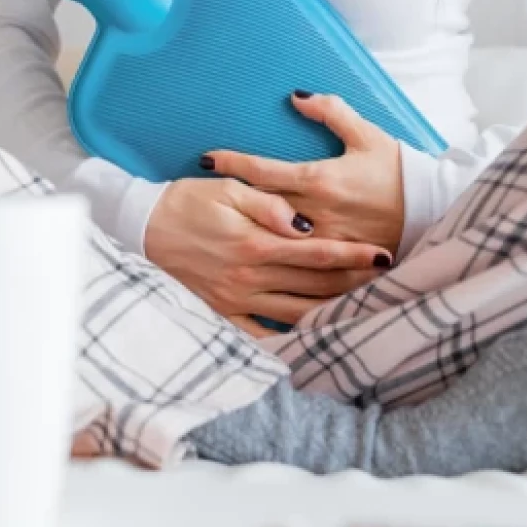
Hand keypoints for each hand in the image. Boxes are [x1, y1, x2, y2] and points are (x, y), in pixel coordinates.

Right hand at [144, 177, 391, 336]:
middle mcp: (250, 277)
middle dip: (352, 284)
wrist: (142, 228)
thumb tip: (302, 224)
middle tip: (385, 283)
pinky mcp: (223, 311)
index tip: (382, 256)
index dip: (353, 256)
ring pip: (295, 313)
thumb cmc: (187, 201)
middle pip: (314, 285)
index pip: (317, 253)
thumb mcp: (228, 190)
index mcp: (256, 243)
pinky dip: (288, 337)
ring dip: (330, 311)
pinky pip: (261, 333)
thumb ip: (269, 205)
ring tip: (361, 308)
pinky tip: (312, 335)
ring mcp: (237, 299)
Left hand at [206, 92, 405, 255]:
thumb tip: (297, 95)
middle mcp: (316, 213)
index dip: (232, 163)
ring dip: (243, 235)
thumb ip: (331, 112)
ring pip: (272, 241)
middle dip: (227, 203)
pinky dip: (273, 266)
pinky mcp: (334, 265)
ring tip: (213, 232)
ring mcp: (322, 242)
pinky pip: (296, 269)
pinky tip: (248, 268)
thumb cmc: (398, 172)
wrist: (434, 212)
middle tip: (196, 198)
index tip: (206, 159)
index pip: (263, 171)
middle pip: (258, 209)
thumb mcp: (368, 135)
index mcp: (320, 179)